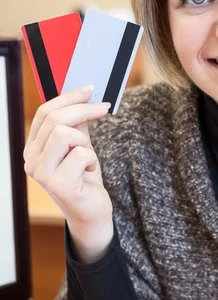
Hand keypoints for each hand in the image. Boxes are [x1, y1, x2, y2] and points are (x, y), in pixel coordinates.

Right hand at [24, 85, 113, 261]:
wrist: (92, 211)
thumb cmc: (84, 178)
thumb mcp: (80, 145)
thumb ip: (77, 123)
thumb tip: (83, 95)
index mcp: (33, 148)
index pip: (44, 112)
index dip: (68, 97)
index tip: (90, 89)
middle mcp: (31, 160)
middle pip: (54, 119)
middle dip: (83, 110)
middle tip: (104, 108)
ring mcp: (41, 174)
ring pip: (64, 134)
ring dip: (85, 142)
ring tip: (88, 157)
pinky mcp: (57, 185)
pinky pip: (80, 154)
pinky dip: (91, 160)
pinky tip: (88, 172)